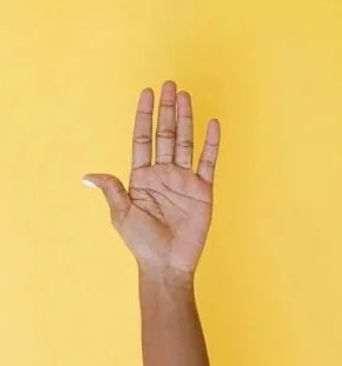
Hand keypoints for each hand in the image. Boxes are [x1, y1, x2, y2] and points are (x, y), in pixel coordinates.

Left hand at [83, 81, 220, 275]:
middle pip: (165, 135)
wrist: (167, 263)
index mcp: (142, 178)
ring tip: (187, 97)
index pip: (143, 139)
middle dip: (168, 110)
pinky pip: (208, 162)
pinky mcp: (202, 191)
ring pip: (186, 143)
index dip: (145, 116)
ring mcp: (184, 181)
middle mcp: (164, 175)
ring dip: (186, 120)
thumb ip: (112, 190)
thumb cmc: (142, 243)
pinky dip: (211, 144)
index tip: (148, 94)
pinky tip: (213, 126)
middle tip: (170, 85)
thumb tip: (88, 176)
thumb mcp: (122, 215)